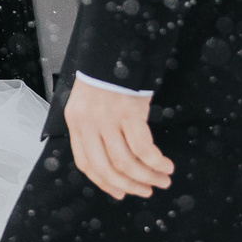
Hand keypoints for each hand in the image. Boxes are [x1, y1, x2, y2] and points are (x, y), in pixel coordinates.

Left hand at [64, 83, 174, 200]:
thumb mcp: (88, 103)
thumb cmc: (105, 77)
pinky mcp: (129, 113)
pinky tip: (166, 165)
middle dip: (128, 185)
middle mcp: (88, 124)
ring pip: (126, 162)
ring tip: (162, 180)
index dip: (104, 183)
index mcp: (76, 123)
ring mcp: (108, 119)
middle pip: (106, 168)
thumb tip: (110, 160)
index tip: (120, 193)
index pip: (86, 164)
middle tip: (146, 191)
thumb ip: (93, 129)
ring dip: (147, 176)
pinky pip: (143, 147)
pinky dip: (156, 161)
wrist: (115, 49)